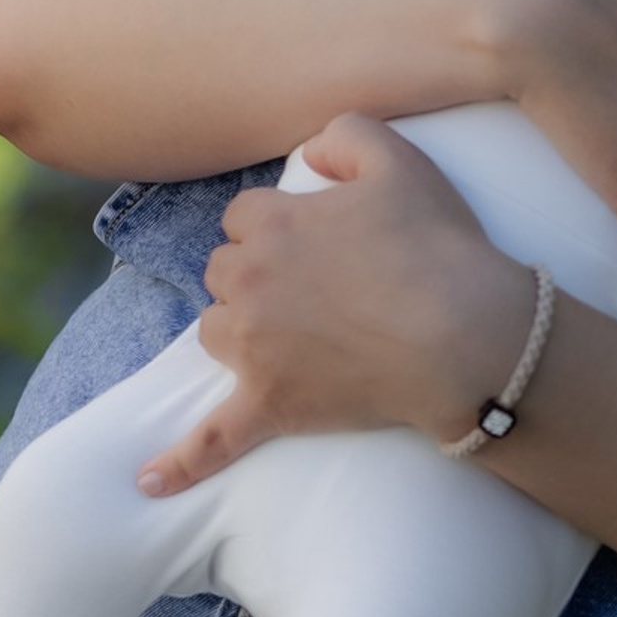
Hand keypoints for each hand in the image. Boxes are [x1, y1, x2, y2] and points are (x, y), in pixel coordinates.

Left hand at [138, 114, 526, 493]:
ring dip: (239, 330)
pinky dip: (182, 462)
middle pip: (223, 271)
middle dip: (256, 275)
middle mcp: (248, 281)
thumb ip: (344, 135)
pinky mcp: (271, 405)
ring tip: (288, 337)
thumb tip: (311, 154)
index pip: (243, 215)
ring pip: (214, 331)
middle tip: (317, 285)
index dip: (279, 225)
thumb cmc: (439, 247)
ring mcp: (254, 349)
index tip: (318, 238)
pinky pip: (213, 439)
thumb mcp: (400, 159)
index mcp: (271, 223)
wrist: (467, 337)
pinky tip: (149, 482)